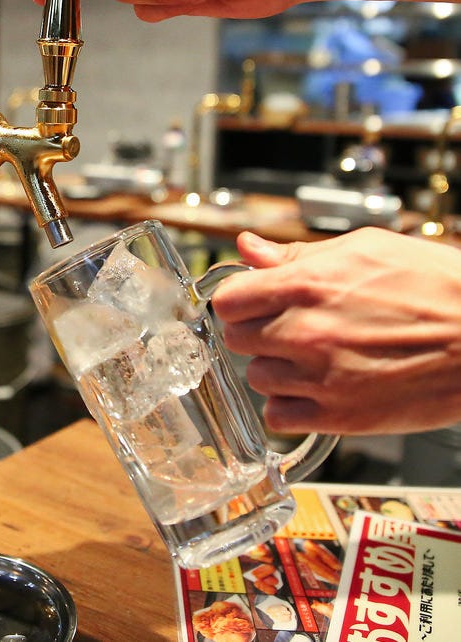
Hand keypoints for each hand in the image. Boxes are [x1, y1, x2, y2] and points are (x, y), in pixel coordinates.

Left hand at [212, 228, 460, 434]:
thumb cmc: (438, 287)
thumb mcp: (364, 248)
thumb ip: (295, 254)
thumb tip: (249, 247)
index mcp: (307, 285)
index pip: (227, 300)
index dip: (237, 299)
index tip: (249, 301)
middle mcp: (306, 333)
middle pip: (236, 339)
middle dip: (254, 330)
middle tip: (284, 326)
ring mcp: (321, 378)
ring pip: (257, 378)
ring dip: (275, 369)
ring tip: (310, 357)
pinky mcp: (341, 417)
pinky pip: (278, 418)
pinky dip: (289, 406)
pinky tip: (315, 388)